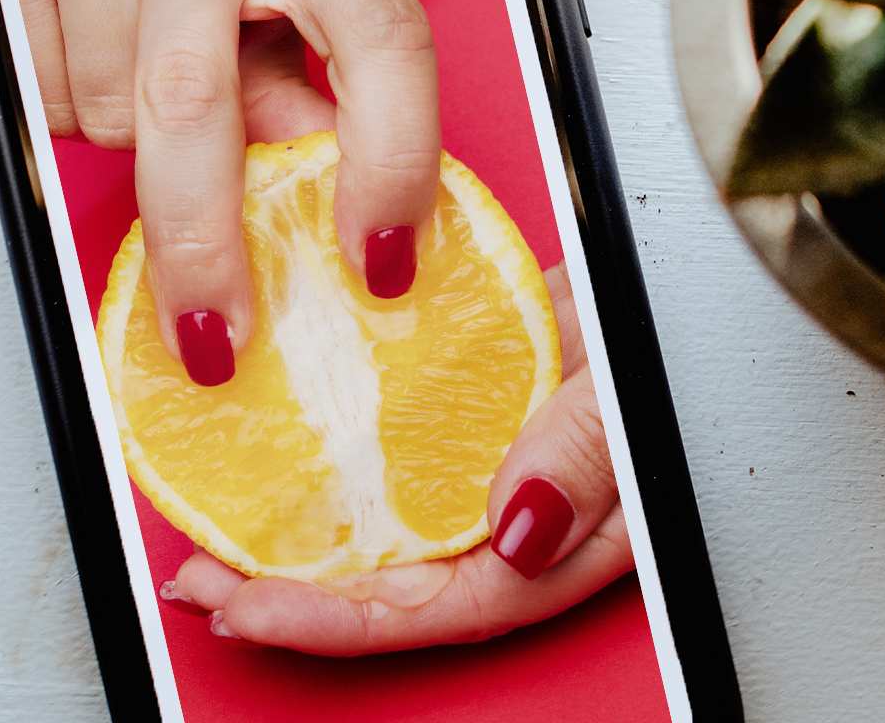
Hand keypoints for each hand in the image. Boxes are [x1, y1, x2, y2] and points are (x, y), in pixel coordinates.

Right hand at [0, 0, 438, 383]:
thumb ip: (318, 65)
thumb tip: (322, 196)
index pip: (382, 46)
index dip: (391, 165)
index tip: (380, 256)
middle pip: (197, 111)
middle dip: (204, 245)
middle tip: (215, 332)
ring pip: (112, 110)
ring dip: (137, 135)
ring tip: (160, 58)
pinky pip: (39, 87)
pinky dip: (69, 103)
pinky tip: (99, 45)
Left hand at [161, 265, 634, 653]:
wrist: (678, 265)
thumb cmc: (683, 333)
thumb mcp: (639, 389)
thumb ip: (587, 453)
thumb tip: (518, 524)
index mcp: (567, 536)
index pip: (444, 601)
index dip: (343, 619)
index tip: (254, 610)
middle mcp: (517, 509)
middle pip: (398, 577)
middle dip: (292, 591)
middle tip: (201, 580)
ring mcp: (490, 456)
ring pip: (385, 516)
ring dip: (299, 529)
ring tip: (212, 530)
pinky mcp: (469, 401)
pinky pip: (392, 441)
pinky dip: (330, 451)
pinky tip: (275, 443)